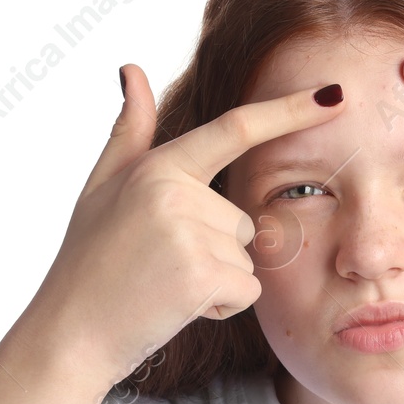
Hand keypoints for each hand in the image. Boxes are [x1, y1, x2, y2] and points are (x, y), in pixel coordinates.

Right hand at [23, 65, 346, 390]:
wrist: (69, 334)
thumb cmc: (88, 262)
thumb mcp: (103, 187)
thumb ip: (130, 130)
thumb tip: (133, 69)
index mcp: (158, 166)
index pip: (237, 129)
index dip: (290, 111)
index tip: (334, 96)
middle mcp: (176, 191)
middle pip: (240, 218)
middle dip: (213, 248)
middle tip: (158, 266)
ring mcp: (190, 233)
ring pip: (245, 255)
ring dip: (216, 278)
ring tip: (162, 285)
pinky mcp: (203, 275)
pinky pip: (247, 288)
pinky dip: (221, 304)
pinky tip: (177, 306)